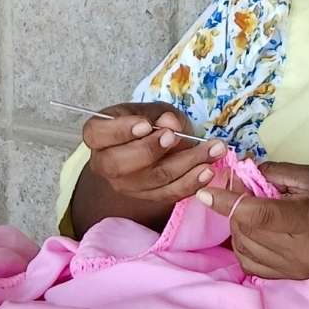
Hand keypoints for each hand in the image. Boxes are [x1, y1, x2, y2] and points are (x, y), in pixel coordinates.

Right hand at [83, 102, 226, 203]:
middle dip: (150, 150)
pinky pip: (168, 194)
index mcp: (99, 135)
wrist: (161, 143)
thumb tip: (170, 123)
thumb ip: (160, 115)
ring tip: (211, 150)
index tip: (145, 125)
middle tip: (175, 137)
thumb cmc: (153, 122)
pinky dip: (190, 183)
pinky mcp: (146, 198)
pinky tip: (207, 170)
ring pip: (151, 180)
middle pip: (119, 164)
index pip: (97, 134)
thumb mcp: (155, 110)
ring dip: (184, 164)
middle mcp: (105, 163)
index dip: (119, 131)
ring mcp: (125, 185)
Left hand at [197, 162, 308, 279]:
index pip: (257, 214)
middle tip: (240, 184)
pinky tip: (253, 227)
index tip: (205, 190)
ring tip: (251, 204)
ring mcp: (295, 269)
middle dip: (234, 206)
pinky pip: (253, 263)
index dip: (227, 202)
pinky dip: (244, 243)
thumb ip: (274, 174)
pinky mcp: (292, 278)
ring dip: (238, 224)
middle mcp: (300, 251)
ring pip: (244, 247)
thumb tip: (241, 174)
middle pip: (246, 229)